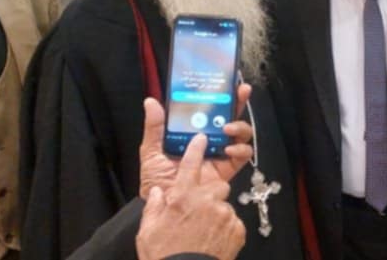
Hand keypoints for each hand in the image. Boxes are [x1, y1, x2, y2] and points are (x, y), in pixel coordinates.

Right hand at [136, 133, 245, 259]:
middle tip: (198, 212)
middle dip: (210, 195)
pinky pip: (232, 222)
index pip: (191, 165)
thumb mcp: (149, 230)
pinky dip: (224, 229)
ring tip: (203, 232)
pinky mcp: (238, 229)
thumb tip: (159, 192)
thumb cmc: (164, 254)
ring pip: (224, 206)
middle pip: (217, 187)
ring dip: (216, 214)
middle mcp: (208, 201)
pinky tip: (212, 240)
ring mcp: (225, 215)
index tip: (201, 138)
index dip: (196, 150)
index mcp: (184, 197)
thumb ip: (155, 206)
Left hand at [139, 84, 253, 198]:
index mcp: (192, 132)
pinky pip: (242, 156)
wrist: (165, 206)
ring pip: (240, 134)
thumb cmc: (156, 179)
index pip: (209, 109)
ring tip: (227, 128)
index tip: (227, 82)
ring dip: (239, 127)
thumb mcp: (151, 150)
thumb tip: (151, 101)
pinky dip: (239, 149)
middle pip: (230, 117)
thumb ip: (154, 127)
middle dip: (238, 102)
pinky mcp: (228, 169)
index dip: (220, 95)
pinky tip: (228, 149)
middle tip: (241, 92)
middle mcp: (210, 139)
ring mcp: (220, 153)